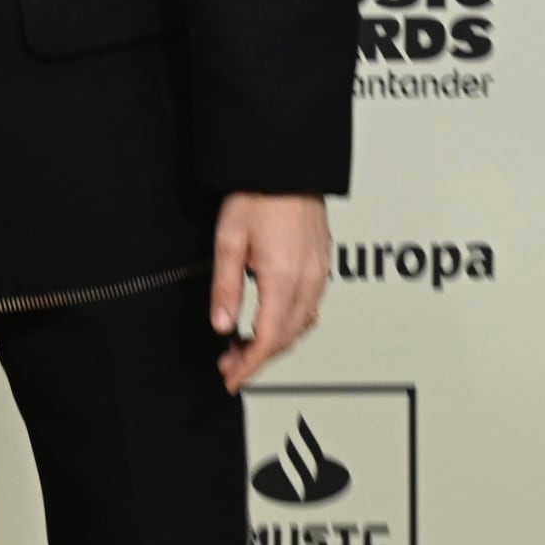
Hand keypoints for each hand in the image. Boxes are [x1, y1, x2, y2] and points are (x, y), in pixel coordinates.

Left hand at [211, 192, 329, 394]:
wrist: (286, 165)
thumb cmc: (258, 194)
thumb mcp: (229, 240)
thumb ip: (226, 286)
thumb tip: (221, 324)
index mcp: (284, 278)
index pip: (268, 339)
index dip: (249, 365)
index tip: (232, 378)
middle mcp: (308, 280)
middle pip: (286, 338)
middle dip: (257, 359)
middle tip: (230, 364)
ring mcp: (320, 273)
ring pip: (301, 326)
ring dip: (274, 343)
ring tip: (244, 345)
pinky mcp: (323, 264)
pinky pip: (310, 307)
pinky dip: (290, 324)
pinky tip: (272, 321)